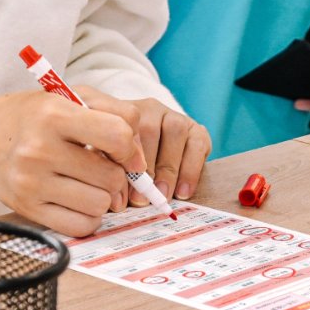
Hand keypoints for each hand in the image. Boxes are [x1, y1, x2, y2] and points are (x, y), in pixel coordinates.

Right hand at [0, 90, 146, 236]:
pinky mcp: (28, 208)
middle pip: (112, 177)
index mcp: (54, 113)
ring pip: (100, 204)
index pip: (118, 136)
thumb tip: (139, 158)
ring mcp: (32, 182)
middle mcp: (40, 149)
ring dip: (102, 197)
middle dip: (117, 175)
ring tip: (87, 182)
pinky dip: (87, 216)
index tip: (126, 154)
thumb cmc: (29, 118)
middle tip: (102, 168)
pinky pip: (81, 225)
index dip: (132, 149)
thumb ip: (113, 113)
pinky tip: (77, 200)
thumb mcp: (67, 97)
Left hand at [79, 89, 210, 203]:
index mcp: (122, 113)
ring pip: (175, 132)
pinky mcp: (197, 130)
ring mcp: (175, 117)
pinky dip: (190, 170)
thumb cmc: (126, 162)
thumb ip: (112, 173)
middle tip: (141, 197)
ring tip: (162, 195)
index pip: (122, 127)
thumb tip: (118, 201)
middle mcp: (149, 108)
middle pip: (149, 129)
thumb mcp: (112, 161)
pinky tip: (183, 191)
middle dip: (146, 167)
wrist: (157, 159)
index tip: (120, 183)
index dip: (122, 155)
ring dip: (168, 168)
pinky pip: (197, 144)